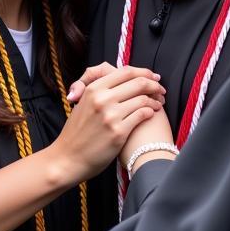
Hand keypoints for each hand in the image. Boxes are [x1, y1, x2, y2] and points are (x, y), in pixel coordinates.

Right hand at [52, 66, 164, 183]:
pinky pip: (142, 115)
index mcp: (93, 89)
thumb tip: (121, 79)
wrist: (68, 158)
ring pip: (143, 99)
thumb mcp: (81, 103)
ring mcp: (111, 115)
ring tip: (158, 103)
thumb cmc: (77, 132)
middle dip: (154, 85)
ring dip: (155, 100)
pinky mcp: (118, 132)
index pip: (125, 72)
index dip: (143, 72)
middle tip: (161, 89)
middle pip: (138, 83)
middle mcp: (102, 99)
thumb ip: (98, 89)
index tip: (153, 76)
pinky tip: (151, 114)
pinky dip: (150, 112)